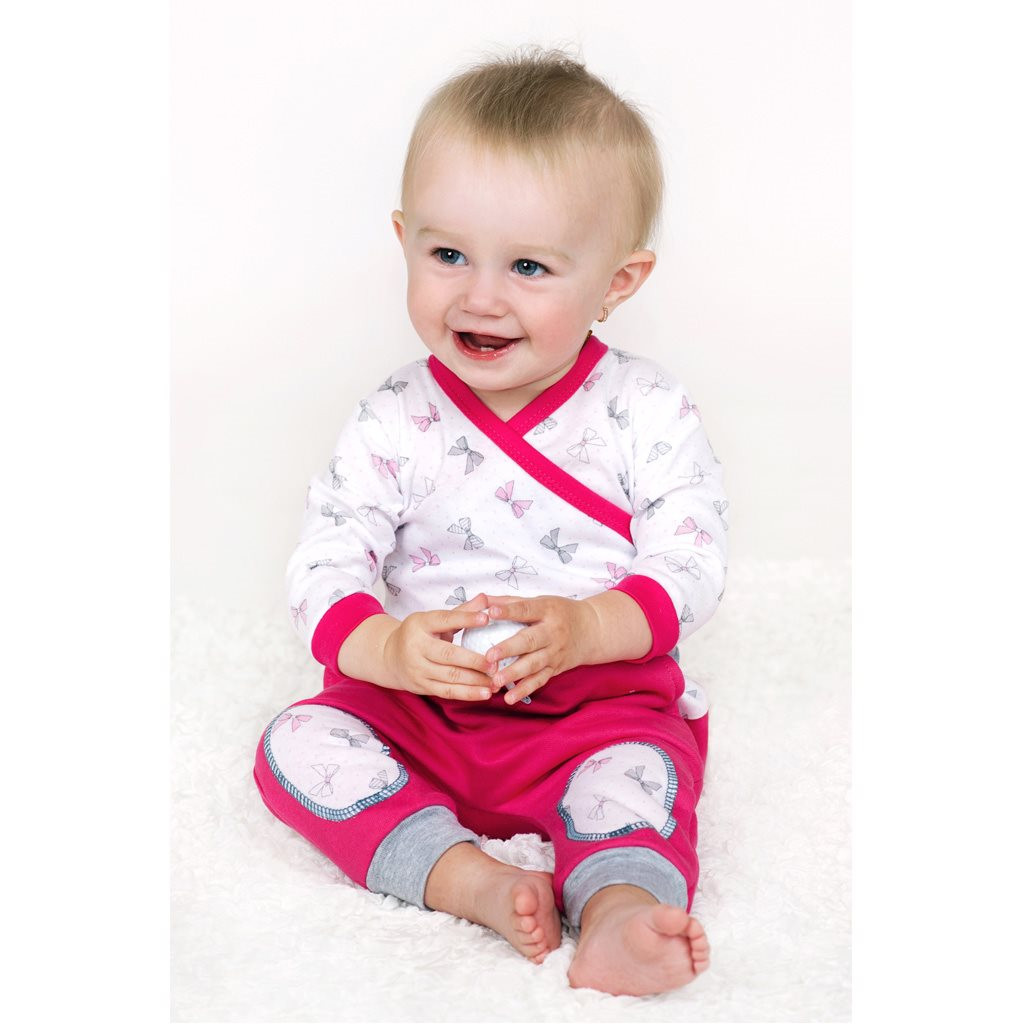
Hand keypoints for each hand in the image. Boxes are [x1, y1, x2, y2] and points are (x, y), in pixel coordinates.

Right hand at [380, 592, 498, 700]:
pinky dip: (468, 694)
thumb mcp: (436, 619)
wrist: (388, 656)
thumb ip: (462, 611)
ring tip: (496, 680)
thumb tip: (486, 598)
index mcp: (420, 623)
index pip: (445, 619)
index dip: (466, 618)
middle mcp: (416, 646)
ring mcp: (417, 668)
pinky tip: (485, 693)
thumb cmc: (421, 634)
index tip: (486, 618)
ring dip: (476, 680)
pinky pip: (447, 692)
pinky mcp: (421, 686)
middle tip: (496, 663)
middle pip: (448, 654)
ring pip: (450, 676)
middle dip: (474, 660)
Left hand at [481, 595, 598, 704]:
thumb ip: (511, 601)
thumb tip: (482, 599)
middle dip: (509, 648)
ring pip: (534, 664)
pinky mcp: (556, 668)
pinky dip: (524, 690)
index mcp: (547, 611)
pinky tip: (509, 698)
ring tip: (495, 680)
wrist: (592, 630)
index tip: (492, 612)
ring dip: (514, 673)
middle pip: (530, 641)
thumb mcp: (541, 601)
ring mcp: (555, 652)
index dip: (509, 611)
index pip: (526, 609)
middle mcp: (552, 632)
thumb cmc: (560, 612)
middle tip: (489, 656)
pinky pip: (539, 681)